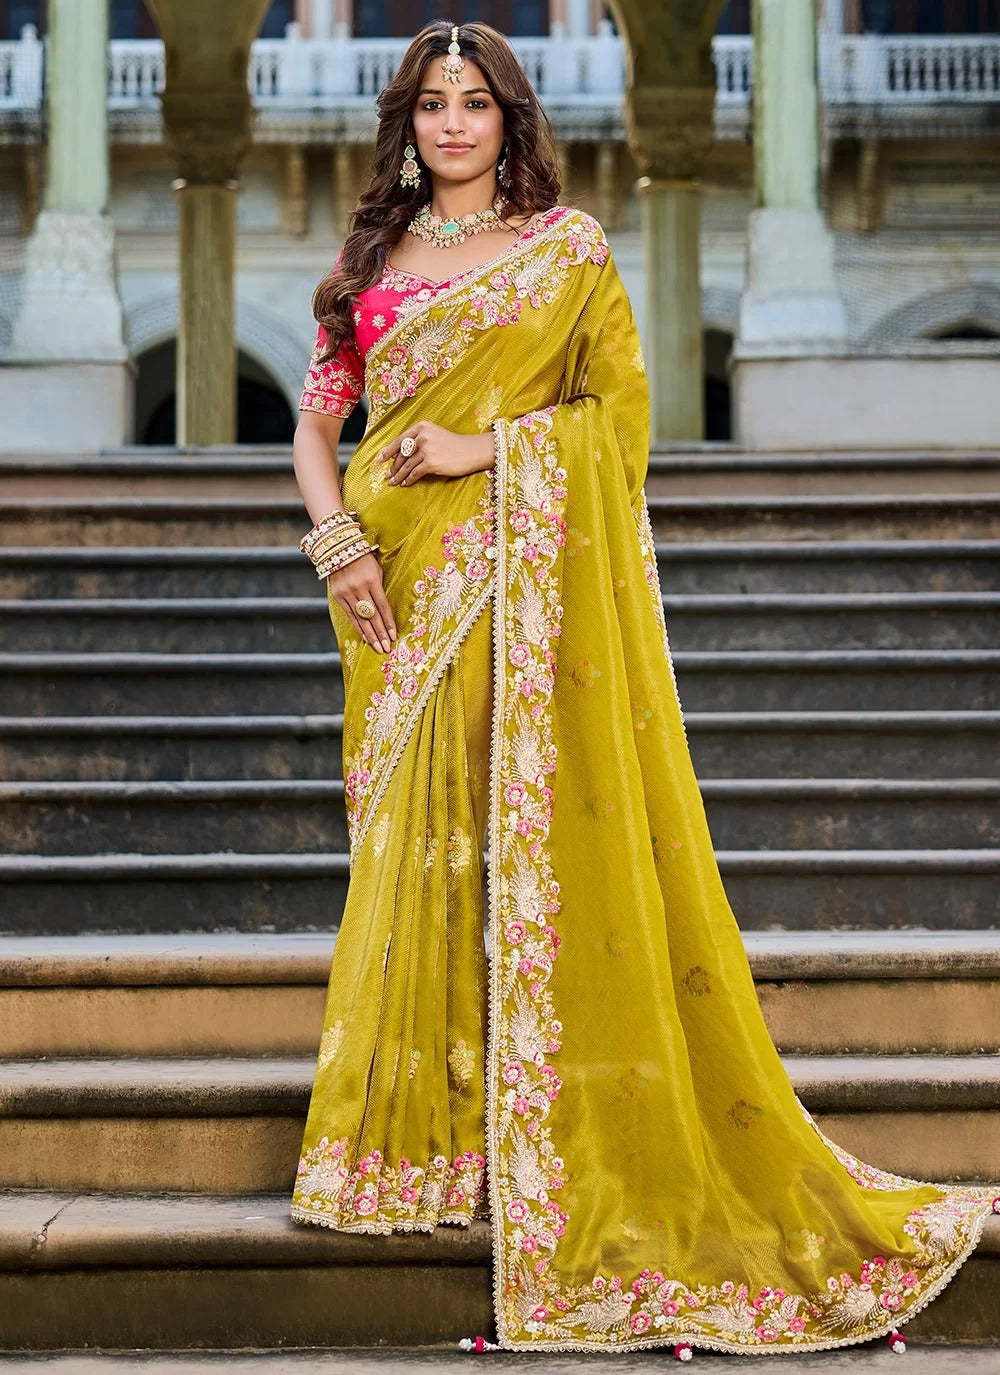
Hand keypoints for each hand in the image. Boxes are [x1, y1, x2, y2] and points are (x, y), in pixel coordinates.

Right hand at [328, 551, 395, 653]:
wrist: (338, 550)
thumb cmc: (364, 560)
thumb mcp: (376, 570)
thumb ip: (380, 590)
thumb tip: (384, 613)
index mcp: (371, 580)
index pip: (382, 606)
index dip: (388, 622)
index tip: (393, 636)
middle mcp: (358, 588)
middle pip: (372, 616)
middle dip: (380, 634)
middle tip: (386, 649)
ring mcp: (346, 593)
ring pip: (360, 619)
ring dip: (370, 635)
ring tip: (377, 647)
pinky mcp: (338, 596)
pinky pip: (350, 616)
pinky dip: (358, 628)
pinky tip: (365, 637)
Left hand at [378, 421, 493, 486]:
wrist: (472, 451)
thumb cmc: (454, 444)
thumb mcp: (435, 435)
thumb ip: (419, 440)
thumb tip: (400, 454)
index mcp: (422, 427)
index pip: (400, 440)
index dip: (388, 451)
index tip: (380, 459)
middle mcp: (422, 436)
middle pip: (401, 454)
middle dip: (393, 466)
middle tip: (387, 475)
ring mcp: (427, 450)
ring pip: (406, 465)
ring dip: (398, 475)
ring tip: (394, 482)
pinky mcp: (431, 463)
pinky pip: (414, 473)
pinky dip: (408, 479)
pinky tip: (405, 483)